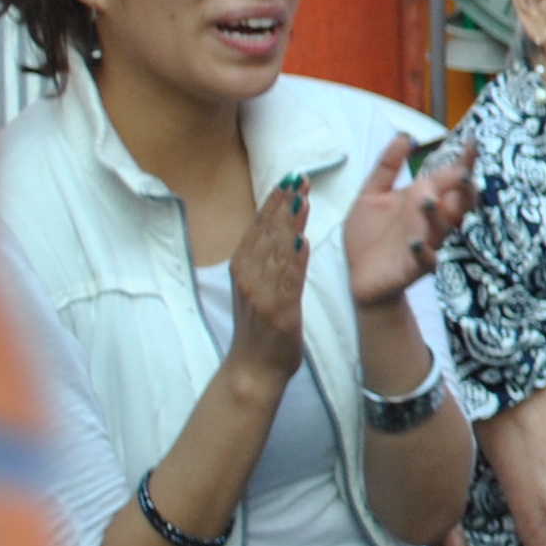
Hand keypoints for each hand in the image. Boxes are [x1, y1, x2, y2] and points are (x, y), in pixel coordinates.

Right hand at [221, 176, 315, 384]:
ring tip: (303, 200)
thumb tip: (280, 224)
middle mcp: (247, 277)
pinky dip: (293, 261)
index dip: (274, 200)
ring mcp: (260, 295)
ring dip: (289, 225)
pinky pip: (286, 282)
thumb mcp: (256, 284)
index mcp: (242, 266)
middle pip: (266, 233)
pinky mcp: (276, 312)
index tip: (290, 177)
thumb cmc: (259, 325)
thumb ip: (266, 256)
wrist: (254, 368)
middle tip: (300, 177)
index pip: (259, 226)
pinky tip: (303, 242)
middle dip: (283, 204)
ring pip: (275, 253)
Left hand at [343, 133, 478, 311]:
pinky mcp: (414, 267)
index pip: (448, 178)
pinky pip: (425, 260)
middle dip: (464, 189)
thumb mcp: (372, 195)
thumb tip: (405, 137)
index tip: (472, 143)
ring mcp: (426, 242)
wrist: (361, 277)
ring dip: (437, 215)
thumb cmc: (370, 237)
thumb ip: (388, 166)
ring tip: (426, 201)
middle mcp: (430, 220)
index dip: (462, 162)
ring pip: (441, 228)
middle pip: (458, 202)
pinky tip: (415, 243)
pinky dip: (423, 252)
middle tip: (463, 174)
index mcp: (423, 199)